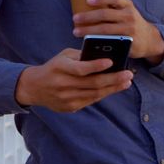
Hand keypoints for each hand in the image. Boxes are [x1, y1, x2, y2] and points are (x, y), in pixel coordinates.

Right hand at [14, 49, 132, 112]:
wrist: (34, 87)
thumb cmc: (54, 68)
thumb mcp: (63, 56)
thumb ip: (81, 56)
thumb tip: (104, 57)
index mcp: (59, 68)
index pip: (80, 69)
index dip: (96, 66)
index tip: (111, 61)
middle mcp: (62, 84)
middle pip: (92, 83)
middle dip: (113, 79)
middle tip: (128, 74)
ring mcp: (66, 98)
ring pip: (94, 94)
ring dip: (113, 88)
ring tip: (126, 82)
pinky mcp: (69, 107)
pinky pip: (90, 100)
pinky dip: (103, 94)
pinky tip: (113, 88)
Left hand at [72, 0, 163, 63]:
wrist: (150, 39)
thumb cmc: (130, 22)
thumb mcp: (126, 10)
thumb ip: (112, 7)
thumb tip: (83, 3)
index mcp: (127, 5)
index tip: (88, 0)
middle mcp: (129, 16)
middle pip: (106, 14)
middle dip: (88, 16)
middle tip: (75, 18)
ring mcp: (129, 29)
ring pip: (105, 29)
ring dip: (88, 30)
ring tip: (76, 31)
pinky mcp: (127, 42)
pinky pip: (110, 41)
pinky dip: (97, 41)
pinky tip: (87, 42)